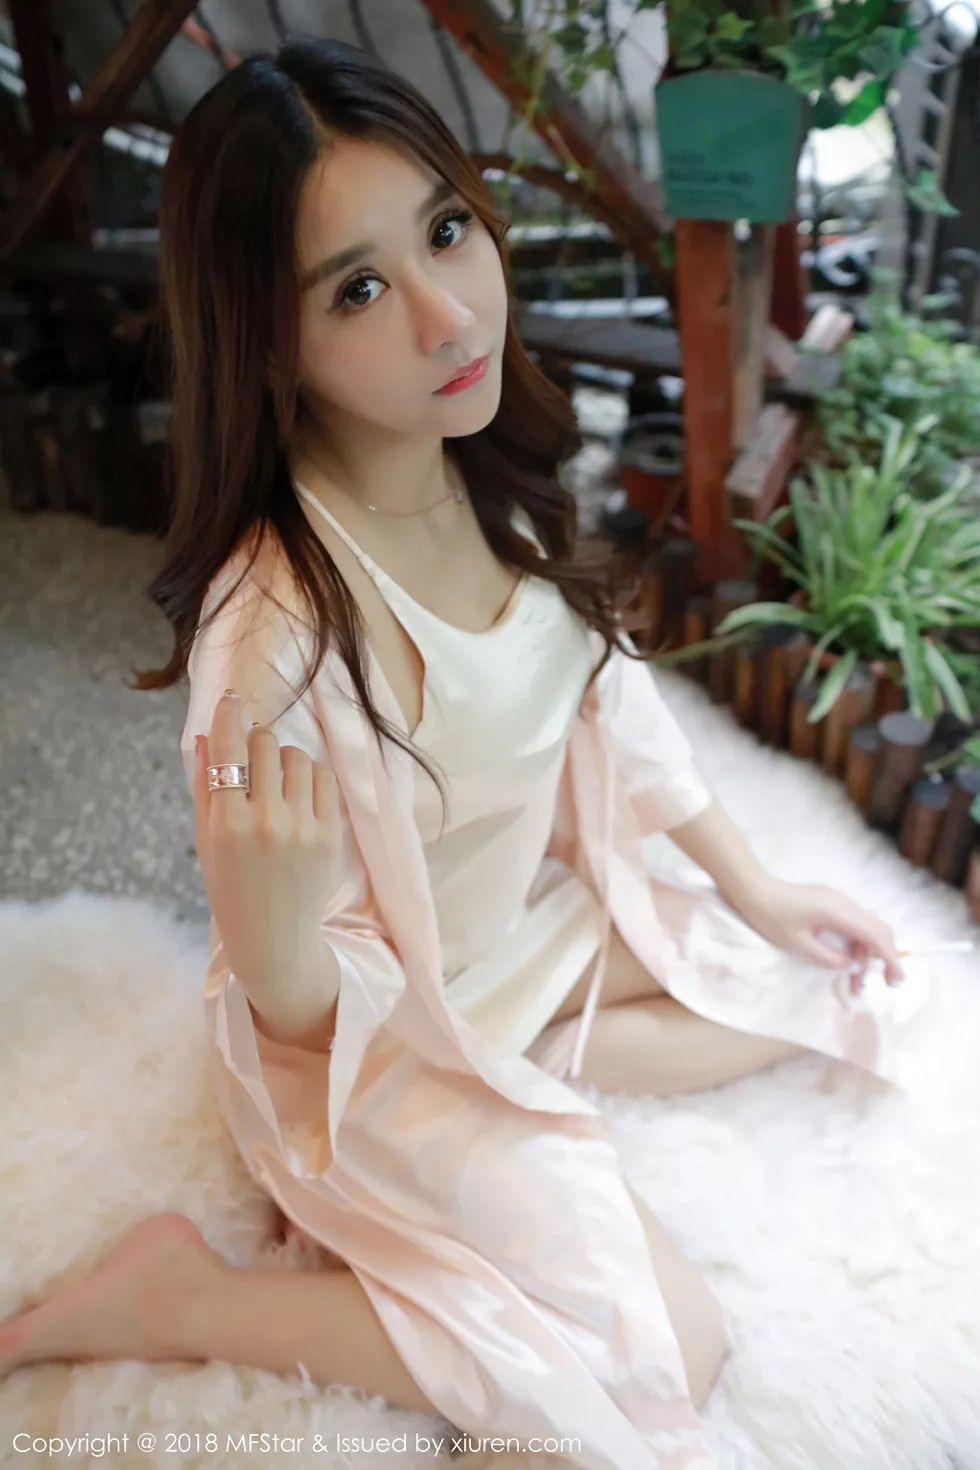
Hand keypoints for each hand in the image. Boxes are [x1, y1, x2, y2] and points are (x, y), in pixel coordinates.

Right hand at [193, 689, 337, 1007]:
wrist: (275, 940)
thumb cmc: (231, 889)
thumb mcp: (206, 842)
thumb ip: (205, 787)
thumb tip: (208, 734)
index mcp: (227, 824)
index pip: (228, 750)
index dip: (229, 715)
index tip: (233, 698)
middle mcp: (266, 822)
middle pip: (266, 744)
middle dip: (257, 742)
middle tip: (253, 760)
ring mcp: (303, 828)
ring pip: (299, 756)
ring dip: (286, 759)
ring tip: (278, 783)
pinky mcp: (330, 835)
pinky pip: (325, 779)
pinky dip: (311, 778)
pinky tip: (300, 796)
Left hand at [735, 876, 903, 993]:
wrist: (754, 891)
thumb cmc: (772, 918)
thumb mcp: (799, 946)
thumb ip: (829, 959)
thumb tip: (854, 968)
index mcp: (838, 911)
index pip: (875, 935)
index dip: (890, 958)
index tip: (895, 981)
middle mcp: (845, 903)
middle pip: (877, 930)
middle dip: (884, 958)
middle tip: (885, 985)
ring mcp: (839, 901)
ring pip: (865, 930)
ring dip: (865, 957)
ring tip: (856, 987)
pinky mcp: (832, 904)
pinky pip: (853, 925)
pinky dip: (855, 946)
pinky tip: (847, 966)